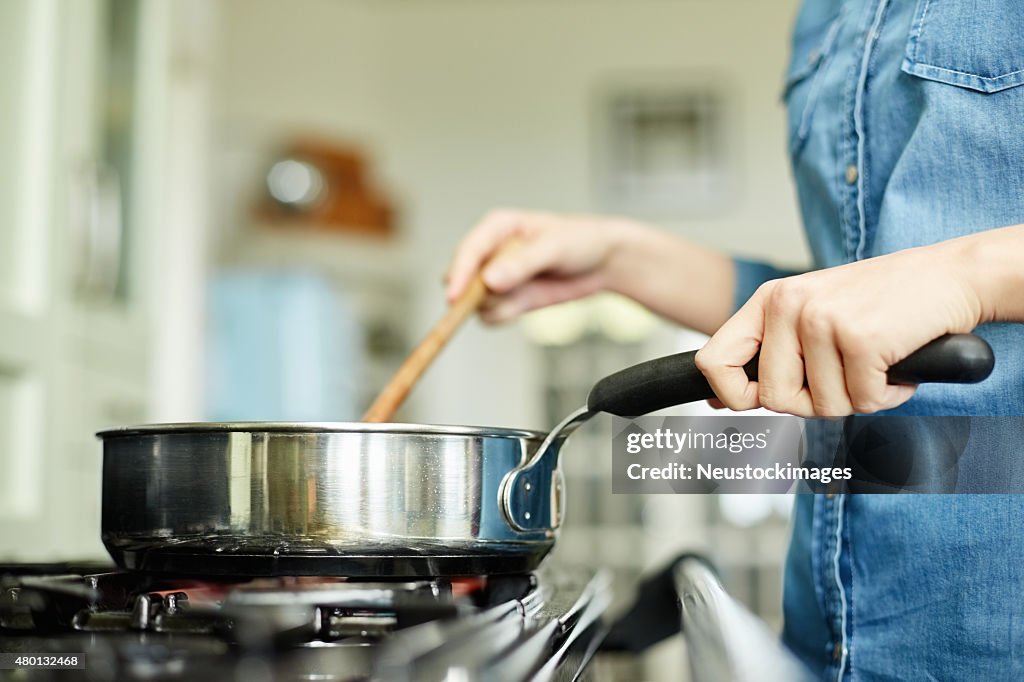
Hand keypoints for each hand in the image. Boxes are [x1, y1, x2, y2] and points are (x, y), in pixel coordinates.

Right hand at [445, 209, 634, 323]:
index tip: (455, 297)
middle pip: (462, 280)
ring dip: (496, 306)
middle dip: (475, 295)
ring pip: (475, 302)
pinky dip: (505, 316)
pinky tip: (528, 303)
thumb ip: (521, 264)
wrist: (604, 261)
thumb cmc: (580, 241)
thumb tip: (489, 281)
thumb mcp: (553, 247)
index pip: (468, 251)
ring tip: (527, 294)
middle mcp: (491, 253)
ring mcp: (497, 278)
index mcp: (496, 228)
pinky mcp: (507, 298)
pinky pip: (491, 316)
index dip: (459, 274)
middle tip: (502, 297)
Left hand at [694, 241, 985, 416]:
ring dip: (857, 397)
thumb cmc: (881, 301)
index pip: (713, 361)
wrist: (951, 275)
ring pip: (822, 406)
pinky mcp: (860, 338)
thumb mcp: (811, 314)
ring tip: (874, 360)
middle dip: (814, 402)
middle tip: (845, 374)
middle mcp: (789, 305)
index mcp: (770, 300)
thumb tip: (717, 400)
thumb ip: (767, 352)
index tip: (755, 402)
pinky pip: (863, 402)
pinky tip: (896, 363)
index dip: (731, 396)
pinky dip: (887, 395)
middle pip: (774, 398)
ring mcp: (822, 320)